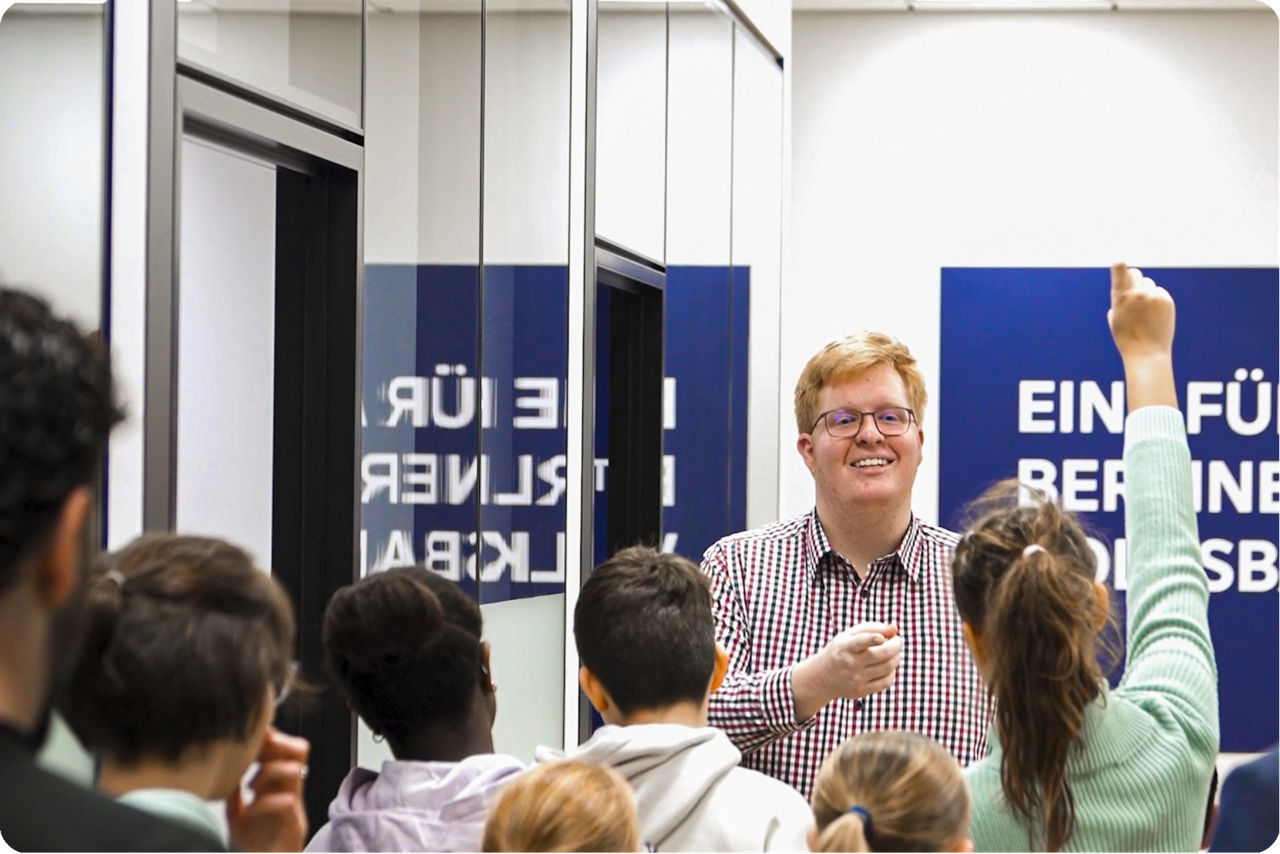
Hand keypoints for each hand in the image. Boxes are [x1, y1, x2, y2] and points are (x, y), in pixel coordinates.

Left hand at [227, 728, 309, 851]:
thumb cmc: (252, 845)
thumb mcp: (237, 813)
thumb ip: (234, 792)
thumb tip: (224, 768)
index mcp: (278, 785)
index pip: (285, 747)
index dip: (272, 736)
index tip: (250, 738)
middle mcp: (290, 791)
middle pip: (300, 750)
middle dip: (278, 743)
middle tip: (257, 752)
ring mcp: (295, 808)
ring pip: (296, 770)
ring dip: (270, 771)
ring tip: (251, 786)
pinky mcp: (295, 827)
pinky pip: (287, 802)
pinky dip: (266, 801)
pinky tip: (251, 808)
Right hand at [792, 623, 901, 719]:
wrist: (823, 677)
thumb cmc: (841, 650)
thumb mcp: (850, 635)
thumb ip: (872, 628)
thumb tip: (895, 628)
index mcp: (845, 647)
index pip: (860, 643)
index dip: (872, 639)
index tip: (881, 638)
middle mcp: (851, 663)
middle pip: (882, 655)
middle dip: (896, 645)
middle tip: (898, 640)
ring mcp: (857, 679)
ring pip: (887, 668)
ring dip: (896, 657)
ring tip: (895, 652)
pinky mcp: (862, 691)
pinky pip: (886, 682)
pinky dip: (892, 672)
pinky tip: (889, 667)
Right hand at [1108, 263, 1178, 410]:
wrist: (1146, 353)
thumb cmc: (1126, 337)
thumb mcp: (1114, 317)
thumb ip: (1119, 298)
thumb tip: (1127, 285)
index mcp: (1121, 297)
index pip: (1120, 268)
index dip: (1119, 265)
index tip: (1119, 264)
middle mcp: (1138, 293)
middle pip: (1135, 273)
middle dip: (1132, 281)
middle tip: (1132, 295)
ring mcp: (1154, 296)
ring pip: (1148, 283)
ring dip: (1146, 292)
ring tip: (1144, 312)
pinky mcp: (1166, 300)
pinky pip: (1160, 292)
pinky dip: (1157, 300)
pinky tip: (1154, 315)